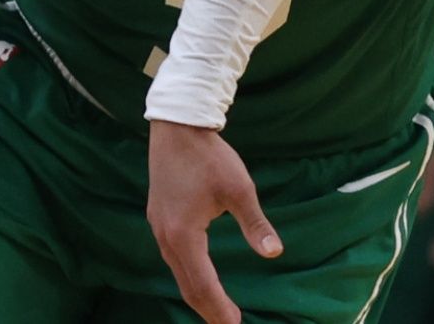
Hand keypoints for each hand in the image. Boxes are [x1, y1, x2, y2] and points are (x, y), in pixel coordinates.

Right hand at [148, 120, 280, 323]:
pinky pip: (174, 258)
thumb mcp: (239, 189)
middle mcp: (166, 238)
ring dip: (198, 293)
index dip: (219, 308)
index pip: (202, 284)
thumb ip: (255, 223)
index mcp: (184, 235)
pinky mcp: (159, 220)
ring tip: (217, 310)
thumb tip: (274, 252)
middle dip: (208, 309)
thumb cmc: (210, 157)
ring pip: (178, 273)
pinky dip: (189, 275)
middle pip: (187, 285)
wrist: (177, 128)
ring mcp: (159, 229)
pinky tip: (201, 278)